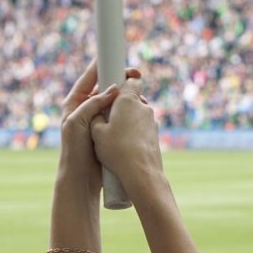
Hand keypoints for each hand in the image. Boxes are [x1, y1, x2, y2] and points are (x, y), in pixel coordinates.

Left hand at [58, 61, 141, 189]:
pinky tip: (139, 110)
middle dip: (121, 81)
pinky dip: (129, 112)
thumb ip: (92, 103)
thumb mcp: (78, 122)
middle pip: (106, 87)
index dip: (103, 66)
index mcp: (75, 102)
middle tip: (136, 76)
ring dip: (127, 97)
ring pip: (115, 102)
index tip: (117, 58)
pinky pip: (120, 116)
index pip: (90, 78)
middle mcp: (86, 108)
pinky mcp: (108, 131)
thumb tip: (112, 89)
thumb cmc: (74, 151)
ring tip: (140, 96)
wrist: (80, 179)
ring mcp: (98, 120)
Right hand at [90, 78, 162, 193]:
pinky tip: (127, 144)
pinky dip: (136, 132)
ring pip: (139, 114)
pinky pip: (143, 128)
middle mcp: (143, 107)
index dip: (123, 81)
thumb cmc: (116, 150)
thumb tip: (97, 112)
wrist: (141, 172)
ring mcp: (152, 121)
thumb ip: (96, 116)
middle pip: (134, 97)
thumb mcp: (97, 132)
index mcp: (128, 100)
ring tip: (117, 133)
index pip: (131, 80)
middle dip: (123, 103)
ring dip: (129, 119)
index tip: (115, 86)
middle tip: (110, 114)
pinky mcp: (156, 135)